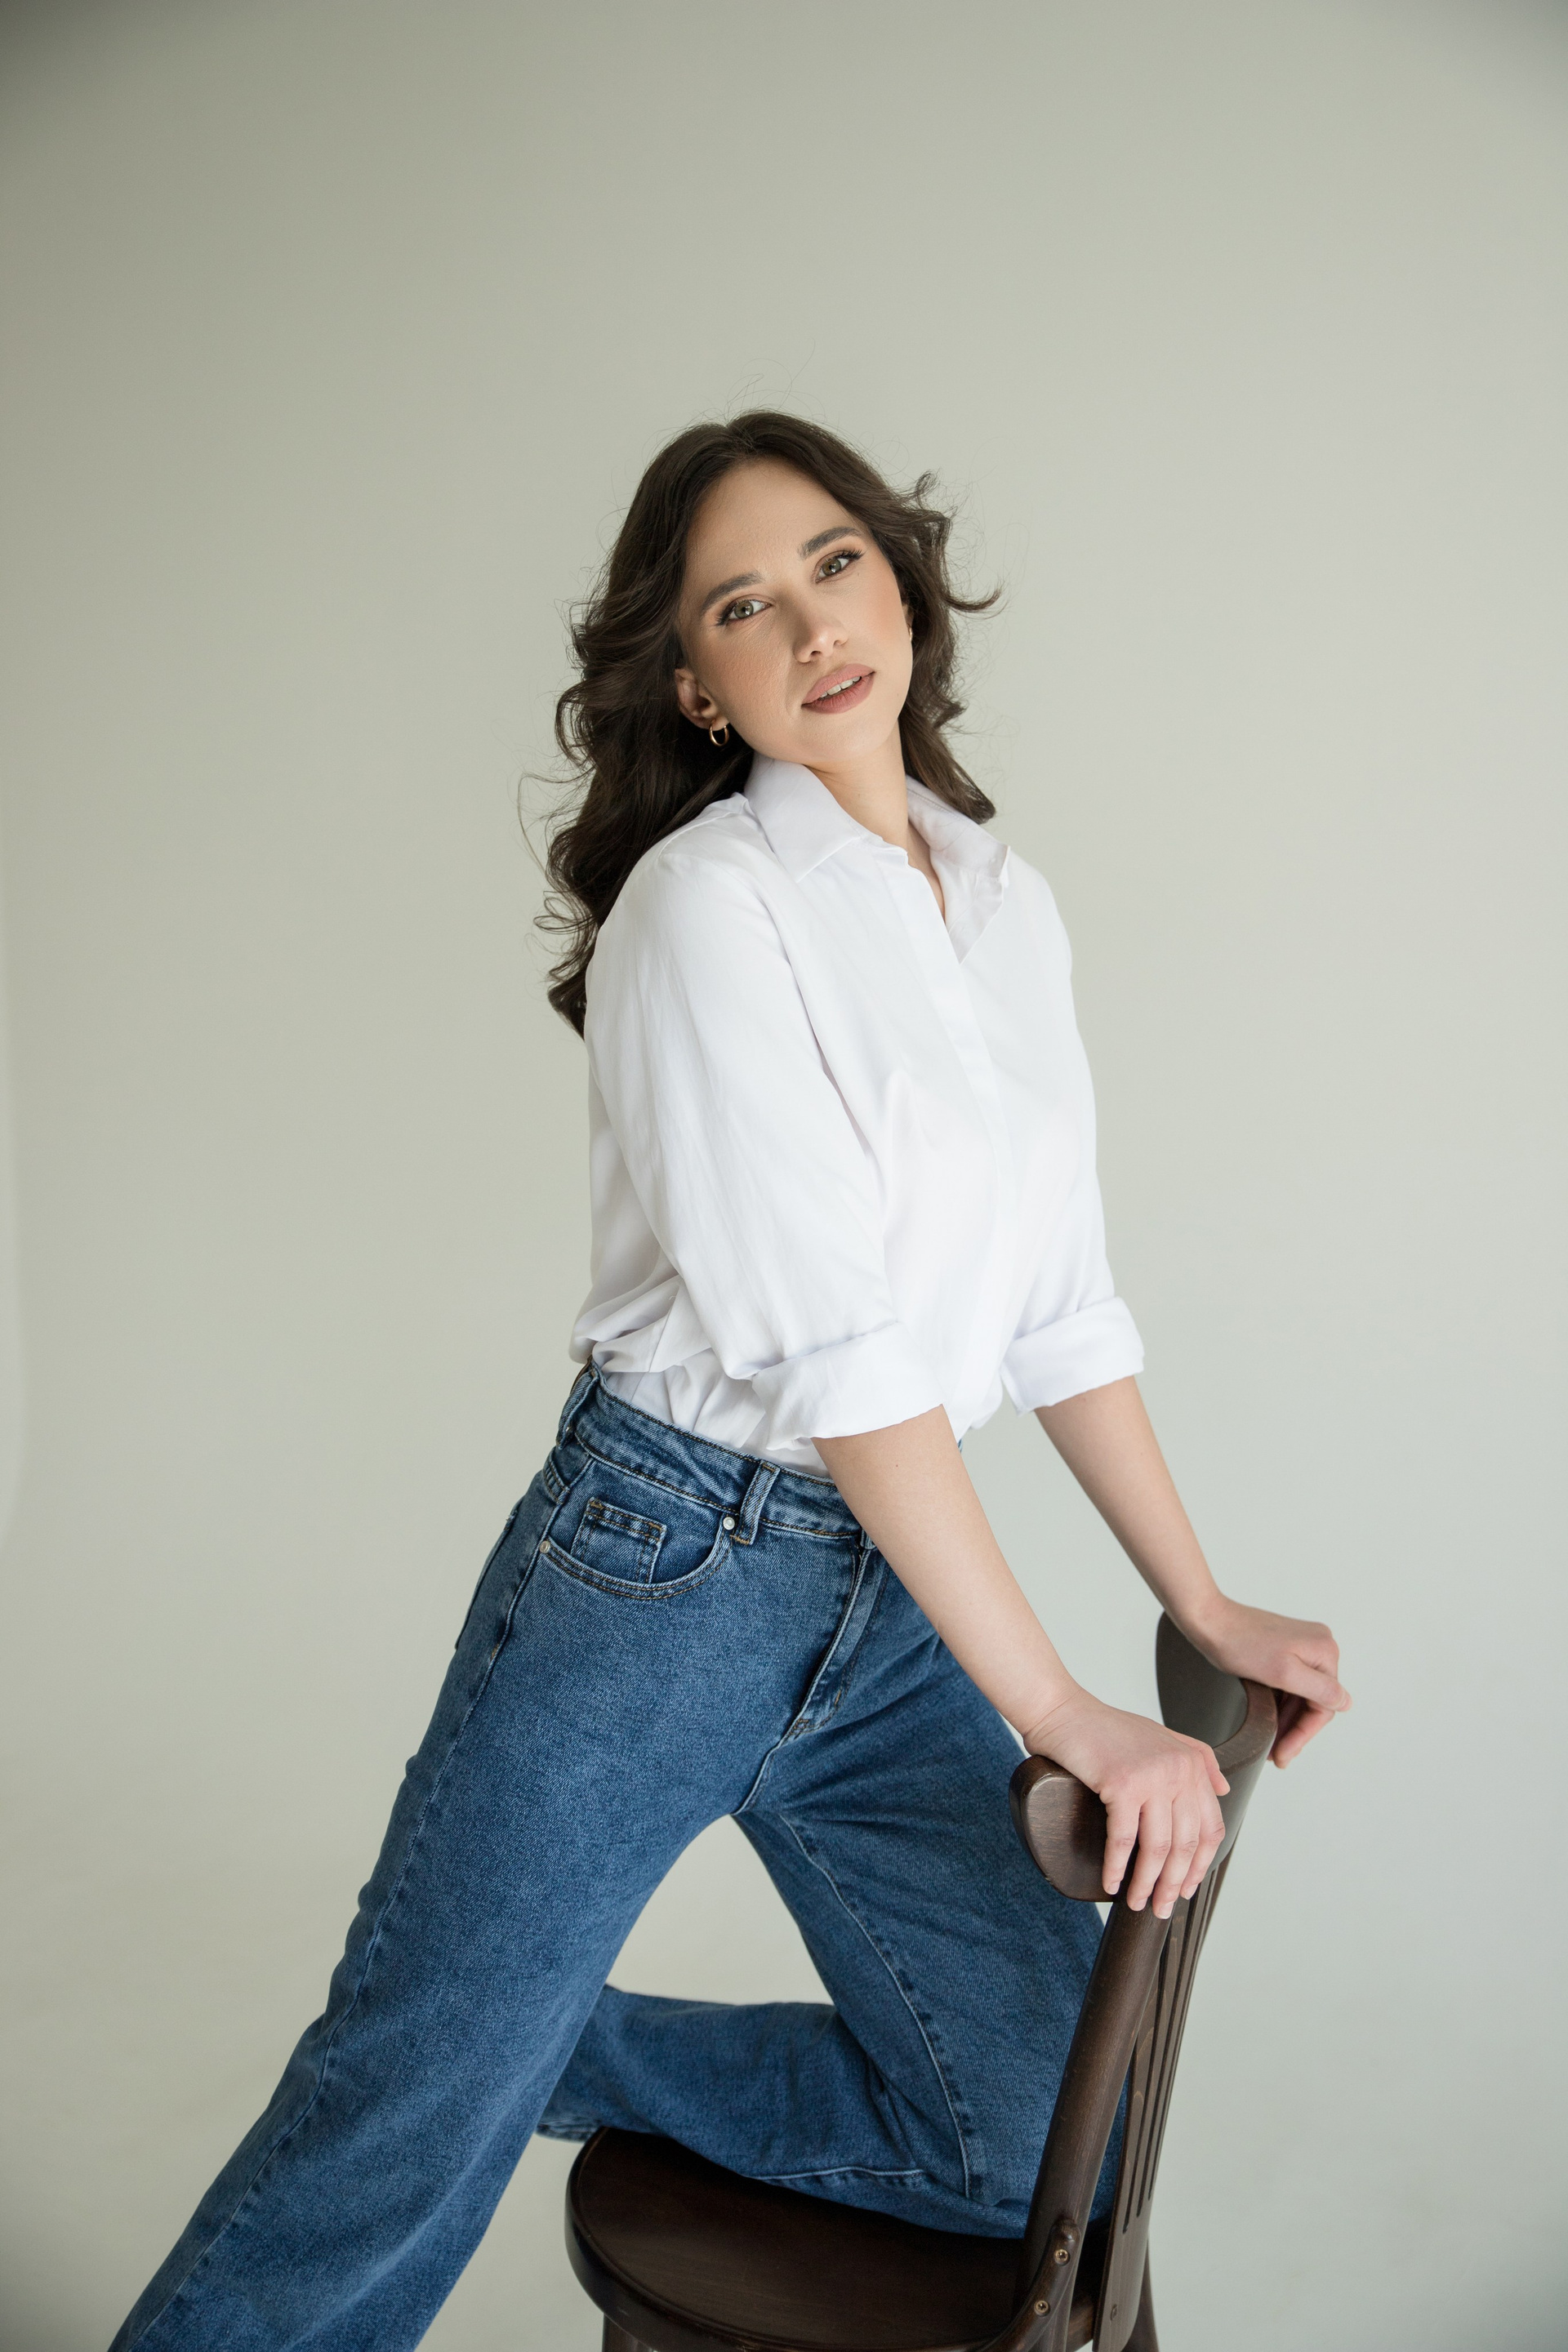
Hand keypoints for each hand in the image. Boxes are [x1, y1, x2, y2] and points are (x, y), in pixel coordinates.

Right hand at [1023, 1687, 1229, 1916]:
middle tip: (1162, 1907)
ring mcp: (1152, 1776)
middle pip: (1186, 1843)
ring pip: (1158, 1847)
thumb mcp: (1160, 1738)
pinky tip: (1111, 1883)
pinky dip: (1116, 1867)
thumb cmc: (1104, 1729)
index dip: (1200, 1865)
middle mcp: (1179, 1769)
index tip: (1186, 1887)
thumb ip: (1198, 1759)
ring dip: (1146, 1883)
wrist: (1061, 1711)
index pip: (1210, 1827)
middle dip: (1174, 1884)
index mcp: (1192, 1763)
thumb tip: (1223, 1790)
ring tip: (1136, 1902)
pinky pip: (1123, 1840)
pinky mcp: (1122, 1784)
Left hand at [1181, 1596, 1349, 1767]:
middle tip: (1275, 1756)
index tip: (1283, 1756)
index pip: (1325, 1706)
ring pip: (1300, 1694)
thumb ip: (1320, 1690)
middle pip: (1313, 1700)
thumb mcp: (1284, 1673)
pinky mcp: (1284, 1647)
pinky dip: (1280, 1704)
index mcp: (1324, 1650)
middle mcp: (1318, 1645)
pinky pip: (1289, 1683)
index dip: (1304, 1735)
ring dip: (1286, 1720)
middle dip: (1294, 1730)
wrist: (1208, 1619)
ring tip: (1270, 1744)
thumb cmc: (1241, 1644)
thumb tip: (1347, 1703)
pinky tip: (1268, 1720)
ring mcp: (1301, 1645)